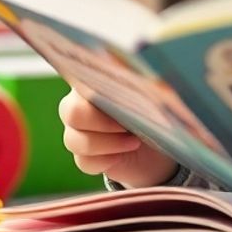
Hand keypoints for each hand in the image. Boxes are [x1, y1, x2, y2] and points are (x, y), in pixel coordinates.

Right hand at [58, 89, 179, 187]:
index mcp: (94, 82)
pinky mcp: (84, 157)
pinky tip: (122, 156)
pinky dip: (105, 161)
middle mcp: (79, 105)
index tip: (126, 99)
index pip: (81, 81)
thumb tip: (145, 68)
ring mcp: (77, 132)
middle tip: (128, 125)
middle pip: (72, 112)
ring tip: (134, 142)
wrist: (159, 145)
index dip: (99, 92)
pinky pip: (84, 162)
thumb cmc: (156, 110)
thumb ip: (145, 81)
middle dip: (102, 122)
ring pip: (74, 140)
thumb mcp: (155, 94)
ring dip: (107, 143)